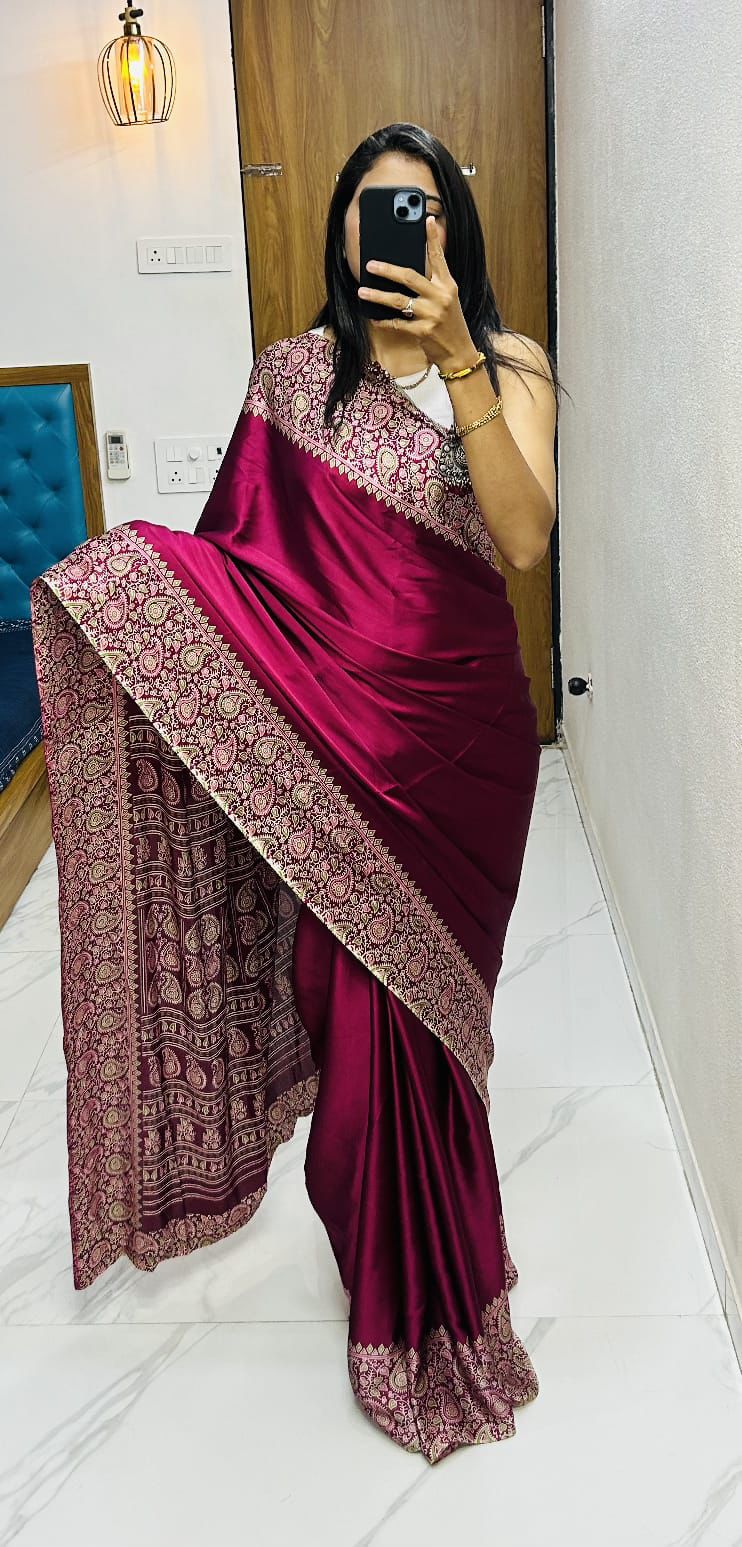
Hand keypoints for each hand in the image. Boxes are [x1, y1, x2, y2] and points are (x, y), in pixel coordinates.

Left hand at [357, 215, 478, 371]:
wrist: (459, 353)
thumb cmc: (450, 325)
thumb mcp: (447, 301)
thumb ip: (432, 285)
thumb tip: (407, 273)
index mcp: (448, 286)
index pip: (439, 258)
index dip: (432, 238)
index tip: (426, 220)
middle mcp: (440, 297)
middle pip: (409, 277)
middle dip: (387, 270)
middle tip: (370, 264)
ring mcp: (431, 315)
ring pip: (398, 300)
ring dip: (377, 295)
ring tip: (362, 291)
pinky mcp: (422, 331)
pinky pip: (397, 323)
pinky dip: (383, 321)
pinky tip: (374, 317)